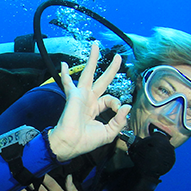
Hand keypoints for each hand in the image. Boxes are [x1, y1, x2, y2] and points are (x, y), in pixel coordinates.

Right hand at [47, 42, 130, 161]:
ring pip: (88, 74)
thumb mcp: (109, 132)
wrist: (70, 144)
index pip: (110, 100)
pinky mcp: (74, 96)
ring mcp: (81, 96)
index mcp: (96, 109)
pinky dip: (65, 74)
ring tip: (96, 46)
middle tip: (118, 57)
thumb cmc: (86, 141)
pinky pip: (68, 82)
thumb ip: (119, 120)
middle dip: (111, 68)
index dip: (117, 104)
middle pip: (102, 80)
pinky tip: (63, 64)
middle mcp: (89, 100)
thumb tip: (126, 106)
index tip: (119, 111)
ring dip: (92, 59)